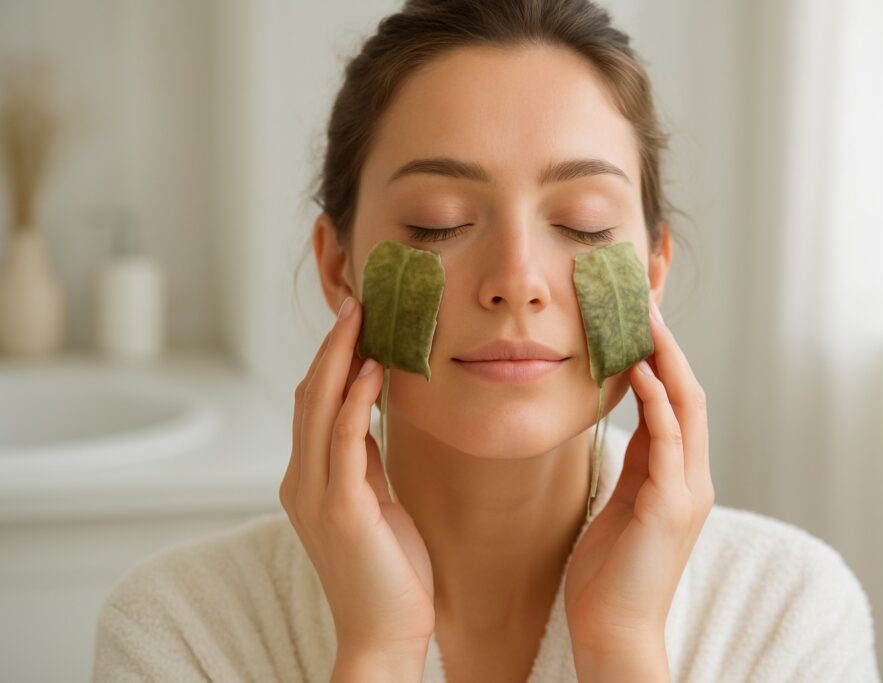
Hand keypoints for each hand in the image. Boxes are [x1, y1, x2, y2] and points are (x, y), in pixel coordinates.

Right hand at [280, 296, 435, 661]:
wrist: (386, 631)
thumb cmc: (387, 569)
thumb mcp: (374, 500)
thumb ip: (363, 458)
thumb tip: (368, 411)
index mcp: (308, 479)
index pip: (313, 403)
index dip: (331, 358)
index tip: (356, 319)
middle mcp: (301, 480)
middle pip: (310, 395)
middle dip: (332, 345)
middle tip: (356, 300)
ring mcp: (317, 494)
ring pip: (320, 408)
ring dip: (340, 358)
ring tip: (361, 316)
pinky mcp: (341, 509)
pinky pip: (345, 441)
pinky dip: (355, 400)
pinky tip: (373, 368)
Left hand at [565, 293, 713, 655]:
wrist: (614, 631)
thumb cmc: (610, 573)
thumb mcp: (624, 504)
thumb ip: (637, 463)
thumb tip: (633, 420)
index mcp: (680, 477)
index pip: (679, 402)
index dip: (664, 358)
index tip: (642, 317)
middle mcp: (693, 479)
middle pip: (691, 394)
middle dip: (669, 345)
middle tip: (646, 300)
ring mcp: (687, 493)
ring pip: (688, 408)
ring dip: (666, 360)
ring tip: (644, 319)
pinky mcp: (670, 508)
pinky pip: (668, 441)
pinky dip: (657, 402)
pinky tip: (638, 371)